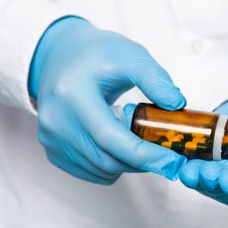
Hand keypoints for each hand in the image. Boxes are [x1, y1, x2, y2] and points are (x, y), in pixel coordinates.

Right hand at [29, 17, 186, 183]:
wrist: (59, 57)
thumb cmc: (96, 55)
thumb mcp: (130, 55)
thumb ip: (155, 79)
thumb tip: (177, 104)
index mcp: (72, 94)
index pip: (110, 137)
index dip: (144, 155)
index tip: (173, 162)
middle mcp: (56, 120)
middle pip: (107, 160)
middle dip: (143, 162)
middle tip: (167, 154)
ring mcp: (51, 138)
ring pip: (101, 170)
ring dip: (129, 164)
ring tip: (140, 139)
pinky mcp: (53, 150)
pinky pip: (91, 171)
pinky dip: (112, 165)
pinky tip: (119, 143)